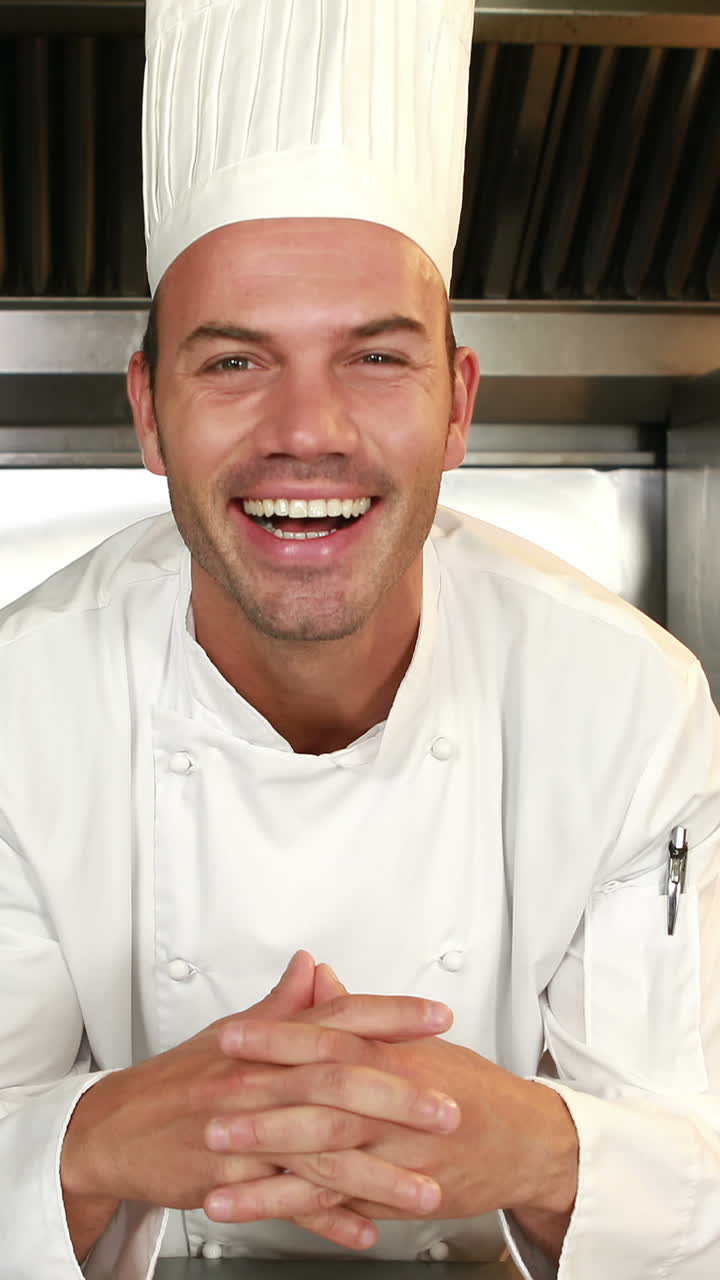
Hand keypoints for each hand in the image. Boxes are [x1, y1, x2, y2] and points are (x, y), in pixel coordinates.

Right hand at [60, 952, 456, 1255]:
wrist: (117, 1128)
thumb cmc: (180, 1080)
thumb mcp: (234, 1034)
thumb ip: (284, 1005)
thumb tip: (314, 967)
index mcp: (267, 1042)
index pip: (338, 1017)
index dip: (391, 1015)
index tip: (438, 1016)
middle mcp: (260, 1082)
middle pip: (338, 1082)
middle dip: (400, 1098)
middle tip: (449, 1110)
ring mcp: (245, 1135)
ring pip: (321, 1153)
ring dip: (379, 1175)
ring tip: (427, 1190)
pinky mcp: (231, 1183)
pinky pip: (288, 1205)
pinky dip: (329, 1221)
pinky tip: (368, 1230)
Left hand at [234, 966, 577, 1238]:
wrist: (526, 1142)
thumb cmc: (471, 1087)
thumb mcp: (416, 1041)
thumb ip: (358, 1014)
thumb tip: (316, 978)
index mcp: (395, 1057)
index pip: (330, 1038)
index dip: (279, 1036)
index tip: (232, 1033)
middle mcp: (395, 1103)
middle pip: (321, 1097)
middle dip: (261, 1098)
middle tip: (209, 1097)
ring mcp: (395, 1153)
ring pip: (323, 1154)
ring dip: (264, 1157)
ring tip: (214, 1157)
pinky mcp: (393, 1196)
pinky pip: (333, 1203)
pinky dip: (285, 1207)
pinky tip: (245, 1208)